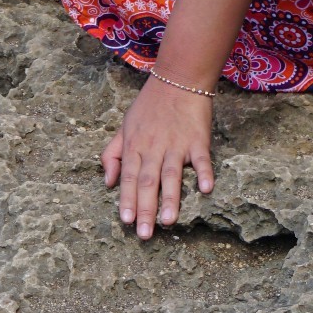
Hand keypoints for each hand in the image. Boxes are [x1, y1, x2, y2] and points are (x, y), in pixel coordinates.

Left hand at [101, 76, 214, 238]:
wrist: (179, 78)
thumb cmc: (149, 105)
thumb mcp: (124, 125)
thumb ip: (112, 154)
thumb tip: (107, 183)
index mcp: (135, 144)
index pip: (129, 176)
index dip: (127, 199)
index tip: (126, 222)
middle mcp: (154, 146)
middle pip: (148, 180)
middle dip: (145, 208)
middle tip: (145, 234)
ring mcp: (176, 143)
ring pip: (171, 173)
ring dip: (170, 197)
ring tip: (167, 221)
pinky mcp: (198, 139)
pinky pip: (201, 158)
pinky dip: (203, 172)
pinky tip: (205, 189)